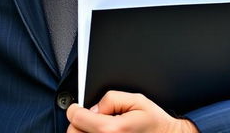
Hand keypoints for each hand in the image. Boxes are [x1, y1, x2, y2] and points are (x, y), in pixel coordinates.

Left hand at [66, 90, 198, 132]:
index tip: (76, 108)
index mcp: (113, 129)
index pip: (77, 118)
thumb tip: (94, 108)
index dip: (74, 109)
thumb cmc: (155, 123)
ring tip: (96, 128)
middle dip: (78, 123)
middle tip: (88, 118)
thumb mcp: (137, 100)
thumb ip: (111, 99)